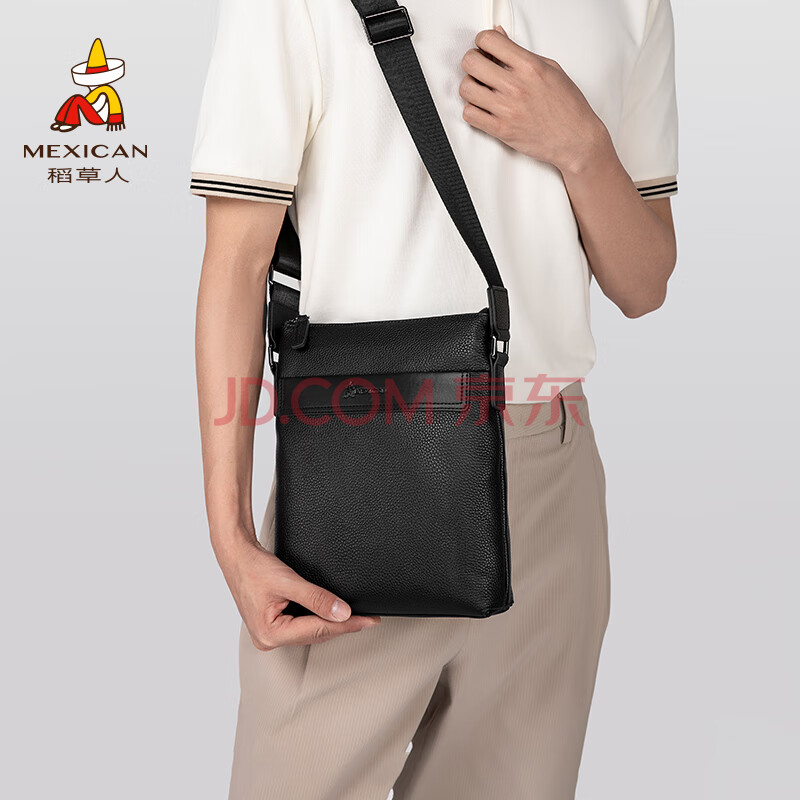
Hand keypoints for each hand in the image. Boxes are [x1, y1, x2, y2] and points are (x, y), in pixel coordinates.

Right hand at [215, 535, 380, 649]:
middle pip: (316, 634)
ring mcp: (269, 634)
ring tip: (357, 618)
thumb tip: (343, 612)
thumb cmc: (253, 567)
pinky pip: (301, 625)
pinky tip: (331, 614)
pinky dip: (318, 619)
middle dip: (343, 625)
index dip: (348, 625)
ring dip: (332, 623)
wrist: (235, 554)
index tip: (369, 620)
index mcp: (271, 634)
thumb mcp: (289, 581)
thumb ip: (317, 598)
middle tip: (369, 619)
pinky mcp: (271, 624)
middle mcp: (268, 639)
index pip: (319, 630)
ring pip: (310, 632)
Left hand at [460, 27, 610, 174]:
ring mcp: (507, 109)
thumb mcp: (550, 69)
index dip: (482, 42)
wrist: (576, 139)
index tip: (484, 48)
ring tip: (481, 90)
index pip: (489, 40)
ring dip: (470, 87)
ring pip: (466, 89)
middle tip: (479, 68)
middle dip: (472, 62)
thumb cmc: (567, 106)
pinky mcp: (501, 130)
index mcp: (529, 66)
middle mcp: (516, 86)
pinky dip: (472, 110)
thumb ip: (521, 53)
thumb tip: (500, 36)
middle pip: (471, 63)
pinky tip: (483, 108)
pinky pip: (470, 115)